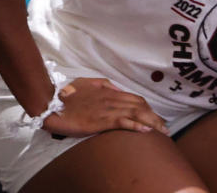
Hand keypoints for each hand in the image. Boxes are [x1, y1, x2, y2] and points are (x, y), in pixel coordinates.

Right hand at [40, 77, 168, 137]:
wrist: (51, 102)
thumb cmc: (67, 94)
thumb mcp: (88, 83)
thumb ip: (104, 85)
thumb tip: (118, 88)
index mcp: (110, 92)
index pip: (135, 99)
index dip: (148, 108)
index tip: (156, 116)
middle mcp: (112, 99)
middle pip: (140, 106)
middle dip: (155, 117)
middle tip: (165, 128)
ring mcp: (107, 110)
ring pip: (136, 114)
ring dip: (152, 122)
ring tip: (162, 131)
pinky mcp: (101, 121)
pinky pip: (123, 122)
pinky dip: (136, 125)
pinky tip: (147, 130)